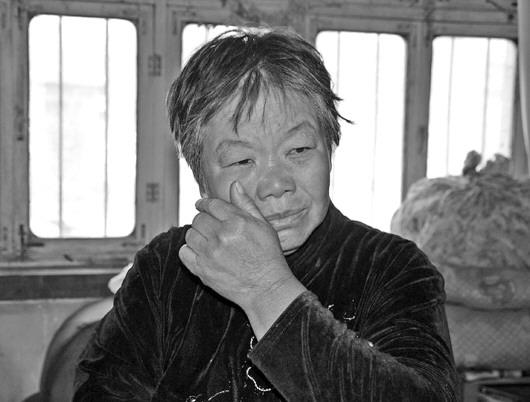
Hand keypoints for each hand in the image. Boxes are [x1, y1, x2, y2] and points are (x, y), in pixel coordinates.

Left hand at [179, 181, 296, 311]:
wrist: (267, 289)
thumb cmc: (269, 256)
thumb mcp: (264, 226)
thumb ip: (246, 204)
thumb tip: (234, 185)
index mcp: (236, 222)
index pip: (211, 204)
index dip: (204, 203)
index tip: (202, 205)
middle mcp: (221, 236)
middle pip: (198, 219)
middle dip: (202, 219)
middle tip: (210, 226)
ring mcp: (209, 254)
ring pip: (190, 235)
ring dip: (196, 235)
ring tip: (207, 240)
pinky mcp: (202, 270)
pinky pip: (184, 253)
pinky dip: (189, 250)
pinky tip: (200, 252)